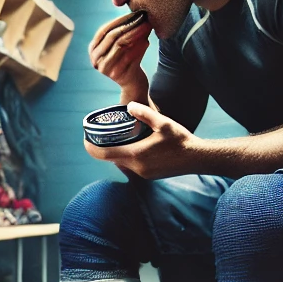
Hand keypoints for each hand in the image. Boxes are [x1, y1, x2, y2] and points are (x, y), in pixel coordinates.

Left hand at [84, 102, 201, 179]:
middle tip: (98, 135)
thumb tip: (129, 106)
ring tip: (113, 138)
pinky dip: (126, 157)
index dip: (91, 147)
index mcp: (136, 154)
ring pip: (120, 163)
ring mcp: (142, 173)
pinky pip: (130, 166)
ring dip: (115, 152)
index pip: (104, 154)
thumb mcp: (163, 122)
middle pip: (110, 159)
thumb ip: (144, 113)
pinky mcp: (148, 175)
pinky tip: (130, 146)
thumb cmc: (180, 140)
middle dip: (102, 148)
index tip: (85, 138)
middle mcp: (136, 167)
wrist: (196, 158)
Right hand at [88, 11, 152, 88]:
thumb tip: (137, 14)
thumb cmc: (128, 60)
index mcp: (93, 51)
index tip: (132, 13)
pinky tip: (147, 41)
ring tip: (147, 26)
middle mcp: (97, 61)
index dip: (118, 21)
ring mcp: (108, 69)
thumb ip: (122, 32)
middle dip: (129, 26)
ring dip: (136, 34)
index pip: (104, 31)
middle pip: (113, 38)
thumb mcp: (120, 46)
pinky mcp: (120, 75)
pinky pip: (131, 57)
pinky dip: (139, 47)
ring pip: (122, 46)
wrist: (133, 84)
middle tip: (142, 18)